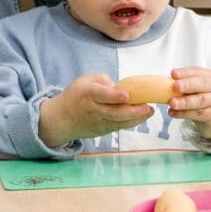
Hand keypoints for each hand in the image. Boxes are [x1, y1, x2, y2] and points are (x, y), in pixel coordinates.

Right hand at [38, 74, 153, 147]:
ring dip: (137, 119)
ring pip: (120, 123)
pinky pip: (119, 127)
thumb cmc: (75, 95)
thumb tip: (120, 87)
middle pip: (116, 113)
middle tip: (148, 106)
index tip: (127, 96)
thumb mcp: (85, 80)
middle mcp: (94, 110)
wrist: (60, 119)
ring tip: (149, 112)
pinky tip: (141, 117)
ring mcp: (98, 123)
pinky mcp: (102, 131)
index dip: (115, 96)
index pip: (102, 95)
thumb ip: (103, 80)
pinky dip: (131, 123)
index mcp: (88, 94)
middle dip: (134, 111)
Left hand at [167, 67, 210, 146]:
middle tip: (175, 86)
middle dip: (188, 85)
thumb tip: (165, 83)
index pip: (198, 72)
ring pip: (201, 101)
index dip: (185, 72)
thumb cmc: (204, 98)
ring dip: (185, 102)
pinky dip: (184, 114)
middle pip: (203, 84)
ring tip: (172, 103)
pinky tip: (173, 113)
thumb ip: (186, 83)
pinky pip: (199, 114)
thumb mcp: (198, 88)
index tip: (173, 73)